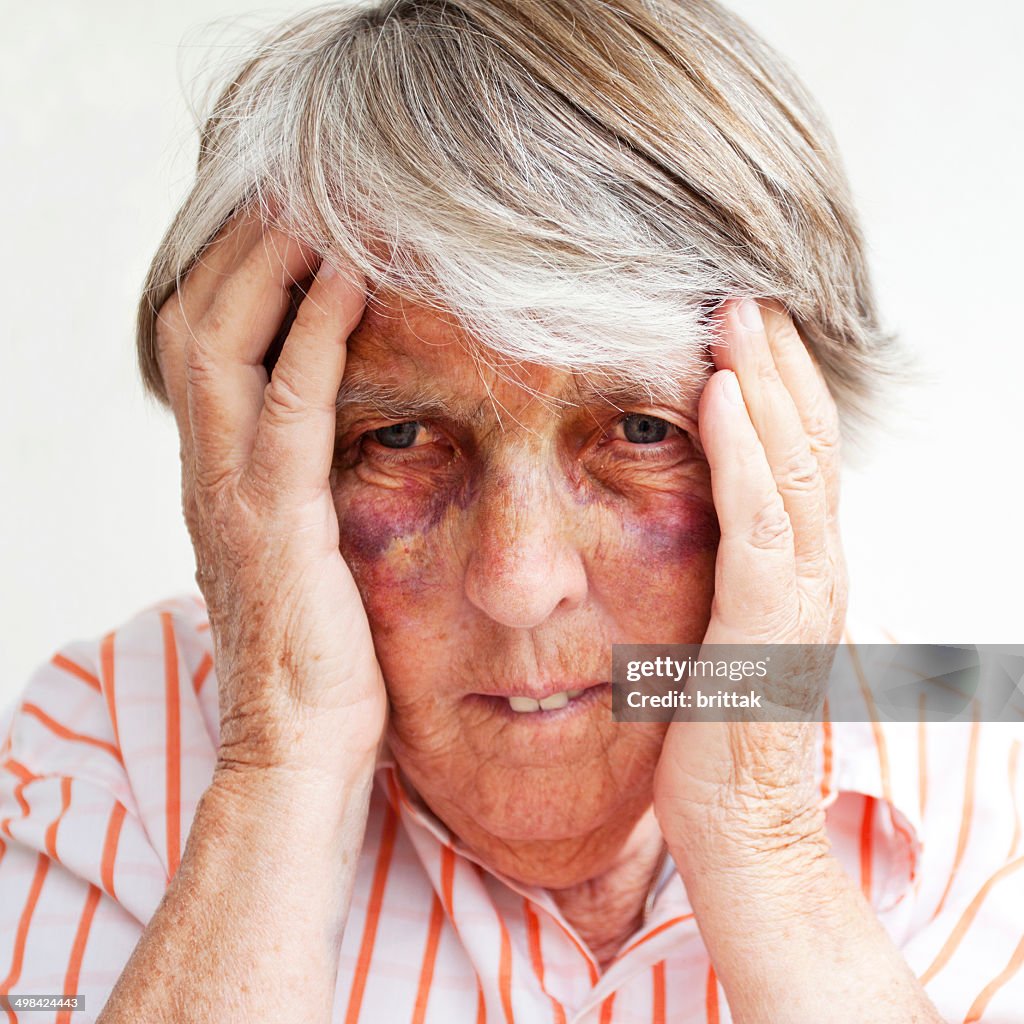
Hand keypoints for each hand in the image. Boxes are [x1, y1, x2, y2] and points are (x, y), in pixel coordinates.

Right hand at [155, 209, 387, 780]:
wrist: (298, 746)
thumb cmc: (316, 656)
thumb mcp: (301, 556)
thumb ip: (304, 493)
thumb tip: (350, 443)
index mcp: (218, 479)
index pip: (204, 349)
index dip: (234, 277)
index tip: (284, 221)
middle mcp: (210, 475)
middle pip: (196, 325)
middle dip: (240, 248)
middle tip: (293, 186)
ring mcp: (234, 496)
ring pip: (224, 348)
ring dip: (268, 268)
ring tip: (317, 205)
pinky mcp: (278, 522)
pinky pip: (291, 405)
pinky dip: (316, 334)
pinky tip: (350, 283)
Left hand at [653, 297, 846, 860]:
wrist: (739, 827)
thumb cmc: (716, 728)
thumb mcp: (720, 628)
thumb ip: (720, 569)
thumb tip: (687, 513)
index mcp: (800, 569)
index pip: (799, 455)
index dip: (777, 385)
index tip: (741, 325)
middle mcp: (815, 572)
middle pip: (806, 442)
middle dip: (775, 362)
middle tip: (741, 292)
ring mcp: (800, 599)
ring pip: (793, 466)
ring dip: (762, 384)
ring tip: (733, 315)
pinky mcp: (765, 630)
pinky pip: (759, 524)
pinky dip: (742, 454)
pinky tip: (715, 397)